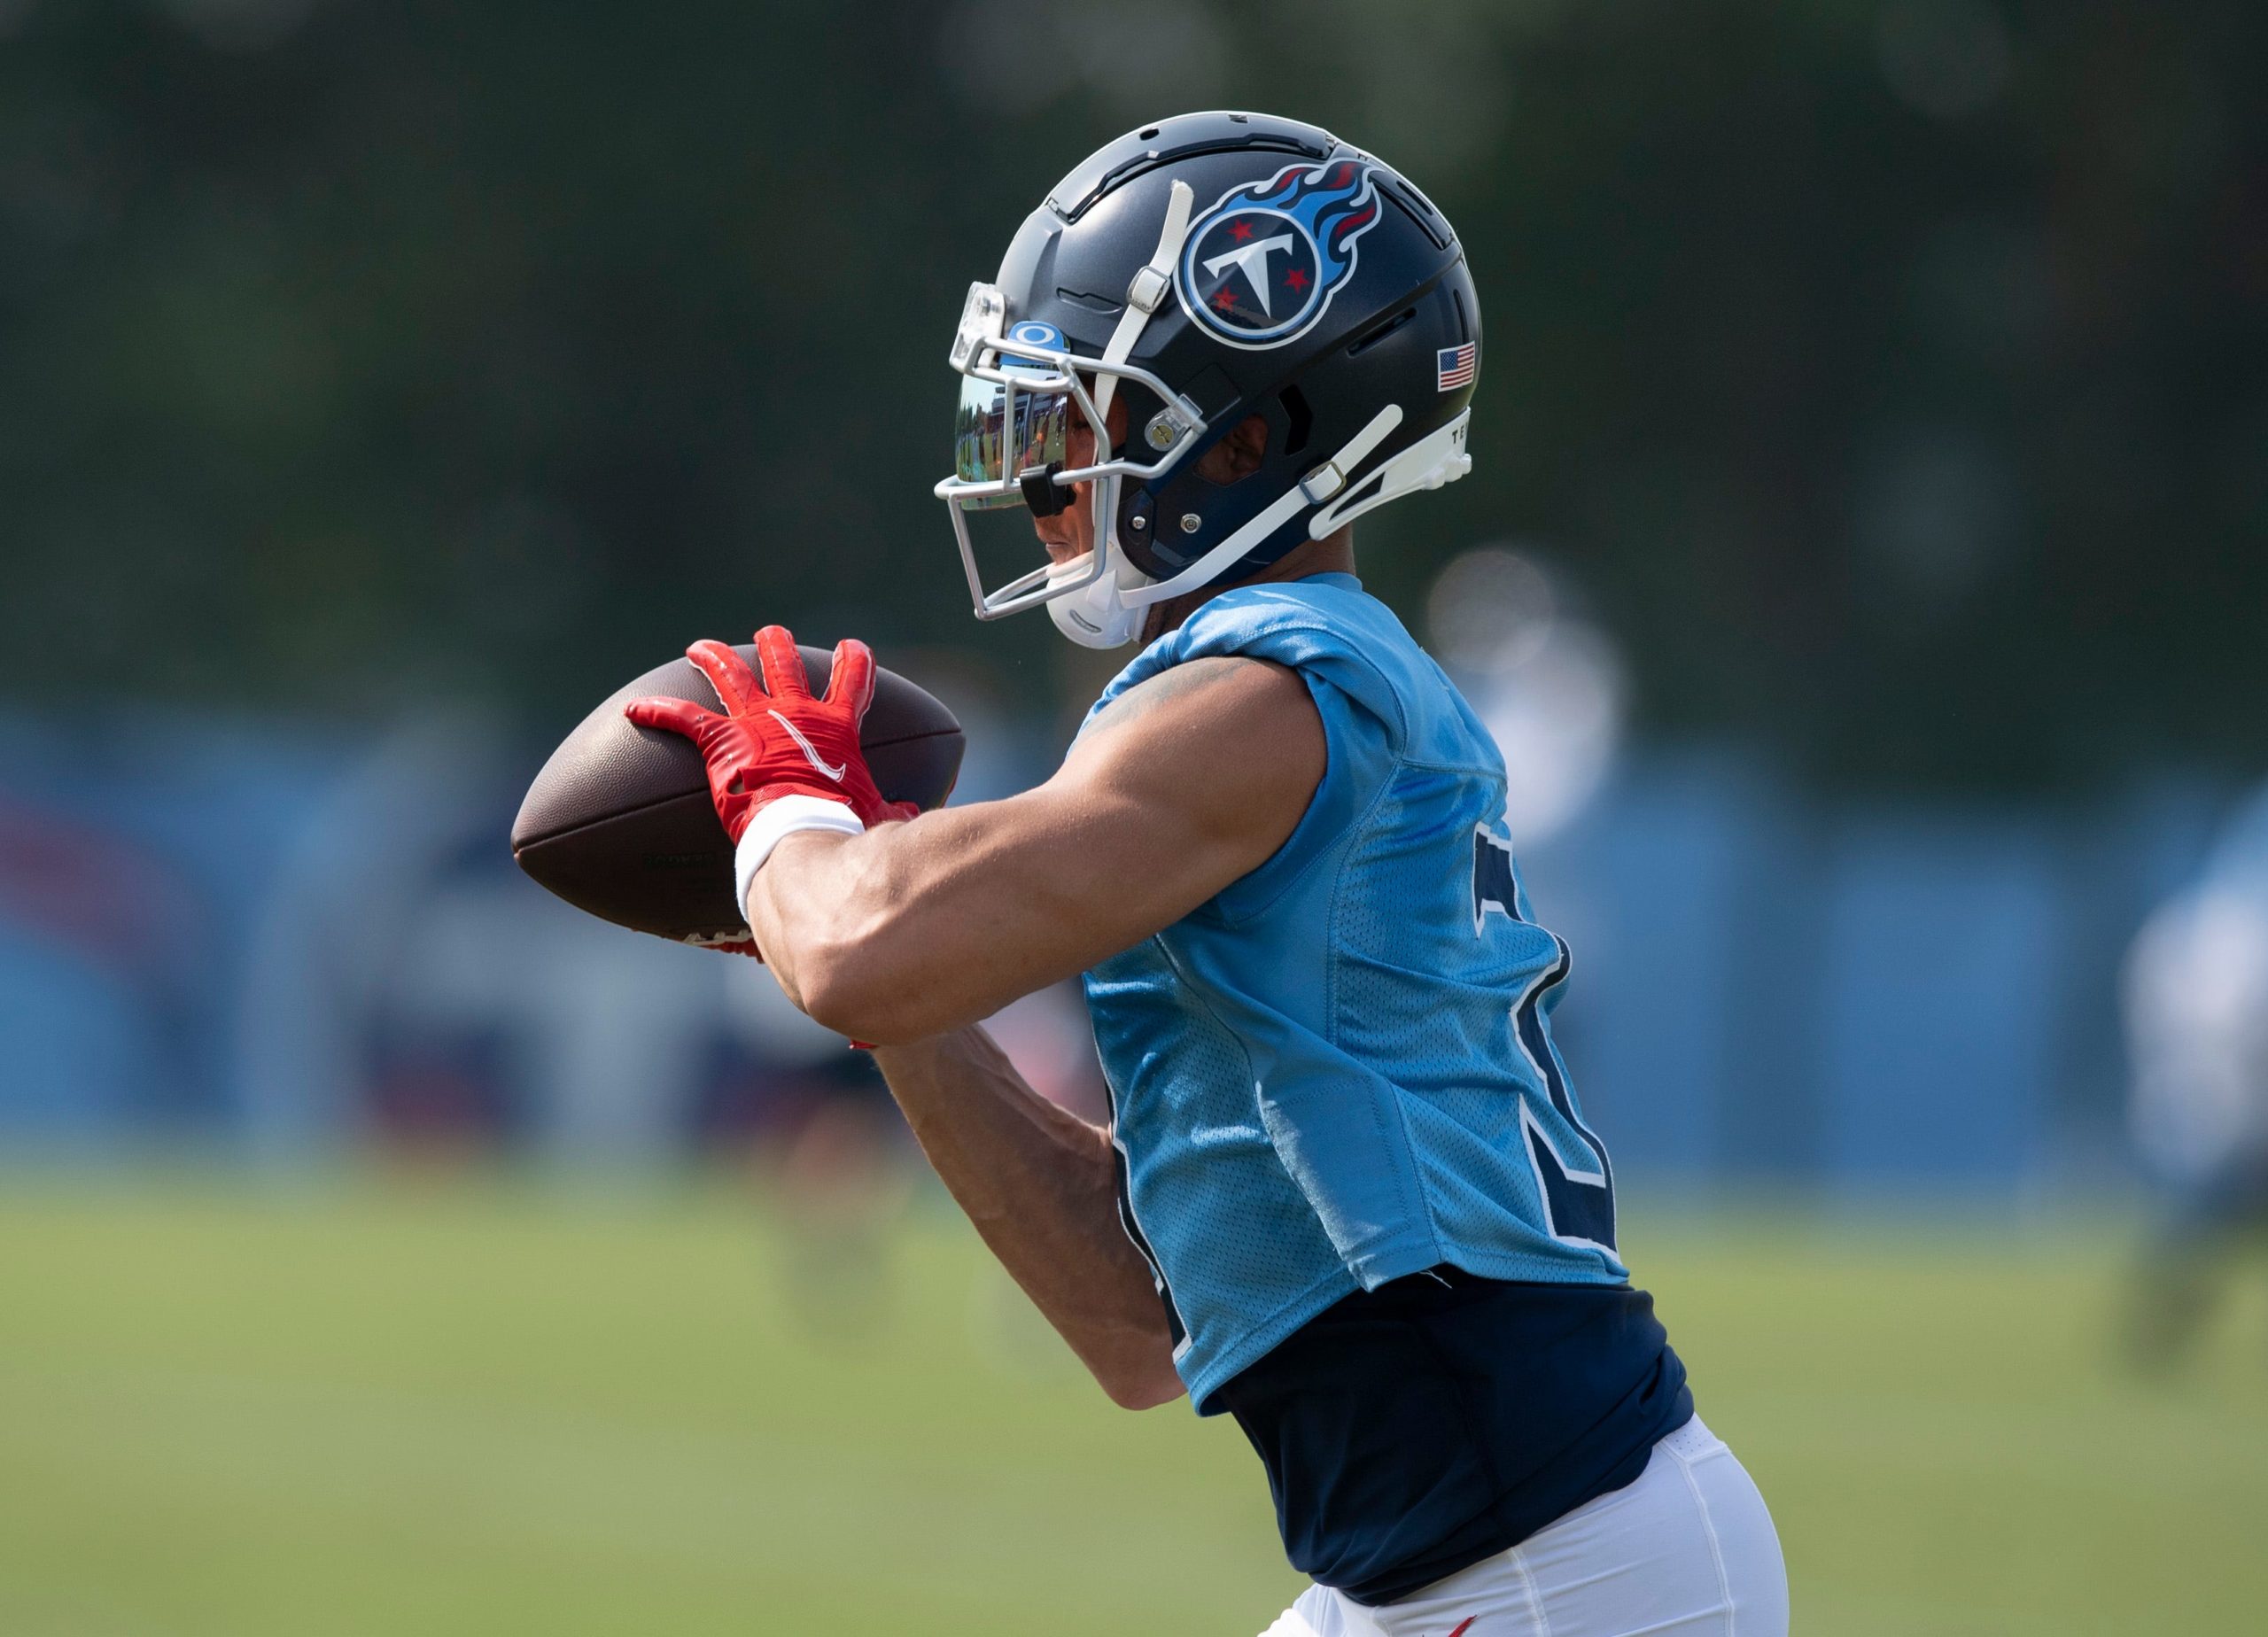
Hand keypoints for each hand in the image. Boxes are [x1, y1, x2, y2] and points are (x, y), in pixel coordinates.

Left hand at [623, 625, 916, 841]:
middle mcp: (796, 713)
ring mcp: (757, 721)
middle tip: (770, 635)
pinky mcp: (722, 740)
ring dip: (713, 658)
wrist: (804, 831)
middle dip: (776, 645)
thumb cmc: (843, 826)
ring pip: (731, 674)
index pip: (854, 680)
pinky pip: (683, 718)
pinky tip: (634, 710)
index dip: (855, 661)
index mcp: (837, 729)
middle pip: (785, 663)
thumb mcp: (877, 816)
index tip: (853, 647)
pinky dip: (657, 712)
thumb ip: (893, 809)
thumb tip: (912, 812)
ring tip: (698, 648)